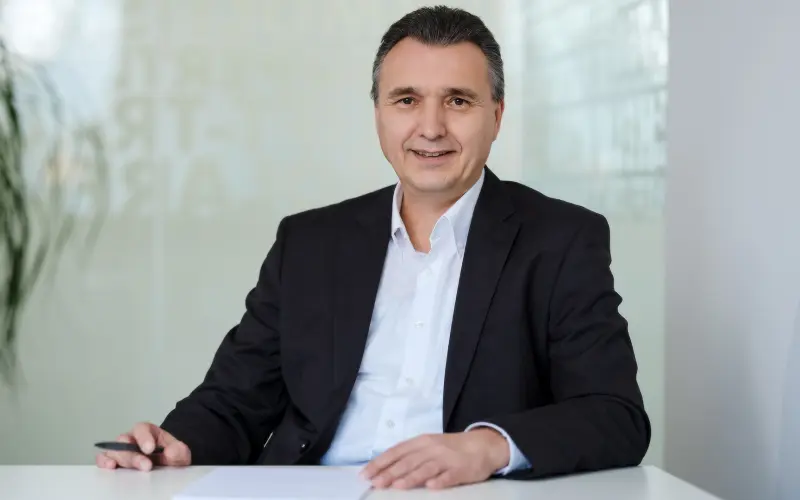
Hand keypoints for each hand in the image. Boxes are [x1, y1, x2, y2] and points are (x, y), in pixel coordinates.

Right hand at [95, 422, 190, 470]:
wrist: (167, 461)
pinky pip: (104, 458)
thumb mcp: (179, 451)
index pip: (142, 429)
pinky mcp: (115, 460)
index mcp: (147, 431)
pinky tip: (110, 466)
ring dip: (120, 459)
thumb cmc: (170, 453)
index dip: (144, 438)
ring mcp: (122, 449)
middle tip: (146, 466)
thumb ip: (178, 450)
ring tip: (126, 468)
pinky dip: (104, 461)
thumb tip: (170, 452)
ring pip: (114, 450)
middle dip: (135, 455)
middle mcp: (132, 438)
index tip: (150, 449)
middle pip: (126, 441)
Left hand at [360, 429, 509, 489]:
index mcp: (421, 442)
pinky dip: (441, 481)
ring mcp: (447, 459)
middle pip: (408, 461)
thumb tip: (385, 469)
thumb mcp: (428, 446)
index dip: (380, 462)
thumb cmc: (451, 448)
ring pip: (426, 468)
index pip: (396, 452)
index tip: (366, 474)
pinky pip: (449, 476)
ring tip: (398, 486)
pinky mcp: (461, 470)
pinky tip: (432, 486)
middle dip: (391, 472)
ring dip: (412, 477)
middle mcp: (432, 448)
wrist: (483, 445)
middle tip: (376, 483)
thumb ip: (410, 456)